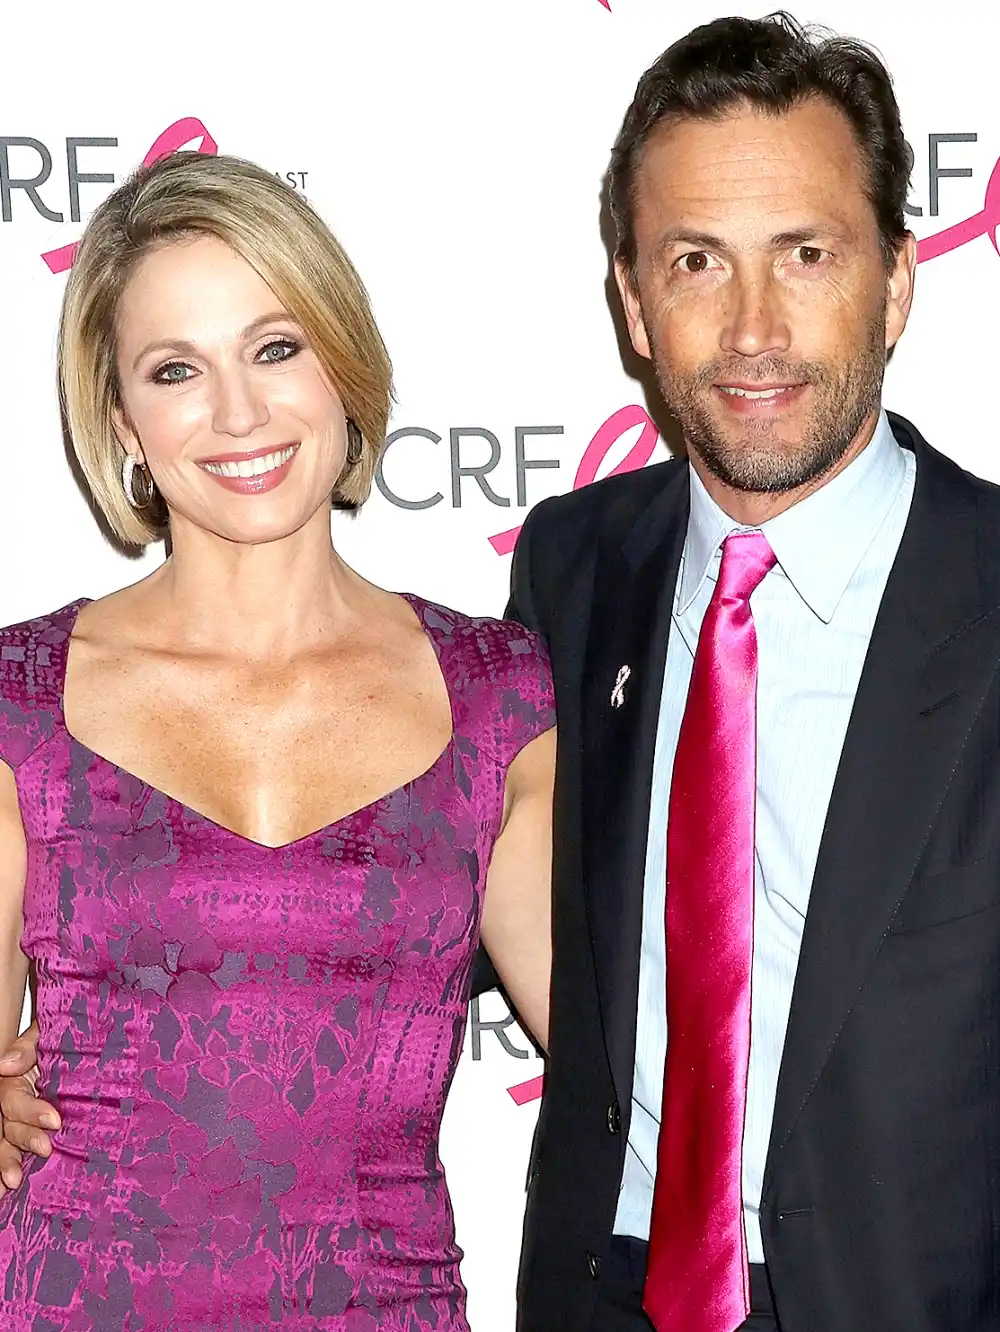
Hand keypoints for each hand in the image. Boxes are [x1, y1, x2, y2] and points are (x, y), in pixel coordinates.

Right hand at [0, 1023, 59, 1196]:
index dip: (31, 1111)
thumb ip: (28, 1047)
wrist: (80, 1041)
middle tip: (44, 1150)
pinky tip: (5, 1192)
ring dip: (7, 1162)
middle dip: (22, 1141)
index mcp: (14, 1080)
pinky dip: (7, 1170)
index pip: (13, 1100)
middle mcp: (11, 1103)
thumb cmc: (64, 1036)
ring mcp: (19, 1120)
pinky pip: (15, 1149)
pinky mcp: (32, 1132)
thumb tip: (6, 1064)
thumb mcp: (46, 1034)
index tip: (55, 1120)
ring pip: (6, 1142)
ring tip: (13, 1181)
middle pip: (7, 1126)